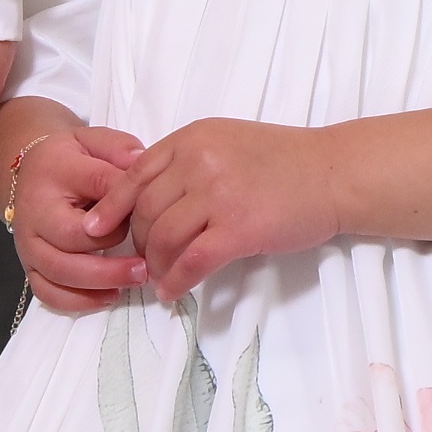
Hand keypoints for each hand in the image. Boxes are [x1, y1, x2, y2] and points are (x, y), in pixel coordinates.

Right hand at [6, 123, 152, 308]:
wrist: (30, 172)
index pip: (94, 185)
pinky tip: (110, 296)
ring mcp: (28, 243)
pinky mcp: (29, 265)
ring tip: (136, 279)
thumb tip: (142, 161)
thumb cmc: (72, 159)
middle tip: (147, 264)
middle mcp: (34, 211)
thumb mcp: (94, 140)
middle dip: (111, 253)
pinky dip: (78, 301)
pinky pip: (47, 293)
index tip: (151, 212)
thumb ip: (119, 149)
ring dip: (100, 282)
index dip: (124, 202)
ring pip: (58, 272)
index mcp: (54, 172)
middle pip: (70, 240)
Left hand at [123, 120, 351, 299]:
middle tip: (142, 261)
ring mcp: (218, 195)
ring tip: (158, 279)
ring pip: (161, 238)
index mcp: (192, 138)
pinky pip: (191, 262)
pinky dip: (176, 282)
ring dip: (154, 266)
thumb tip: (150, 193)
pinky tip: (173, 292)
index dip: (111, 207)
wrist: (334, 173)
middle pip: (143, 211)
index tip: (97, 229)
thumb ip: (190, 160)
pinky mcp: (238, 229)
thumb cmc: (286, 160)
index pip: (134, 175)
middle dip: (136, 242)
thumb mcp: (227, 142)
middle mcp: (198, 162)